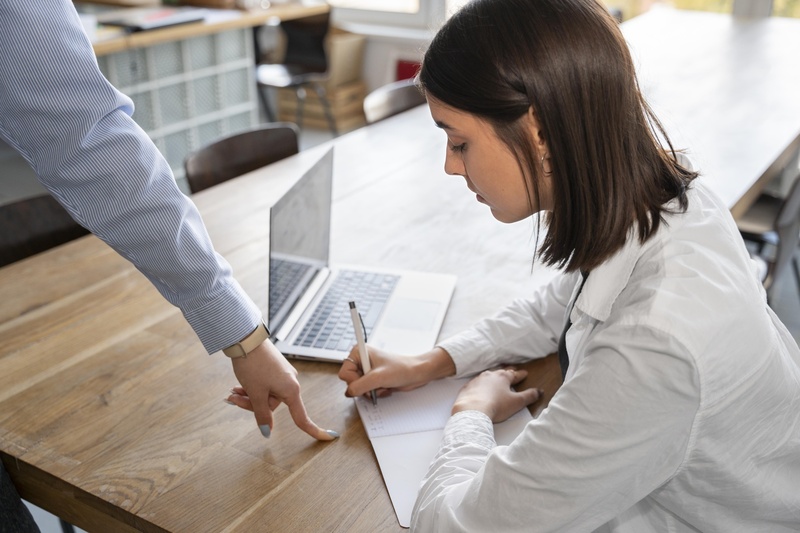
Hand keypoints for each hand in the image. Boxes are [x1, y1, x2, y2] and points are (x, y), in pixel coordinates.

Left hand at [225, 341, 337, 440]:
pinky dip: (252, 387)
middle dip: (254, 404)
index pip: (302, 417)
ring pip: (266, 395)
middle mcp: (290, 382)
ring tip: (233, 391)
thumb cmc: (253, 364)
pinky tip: (238, 385)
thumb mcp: (255, 393)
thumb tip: (267, 432)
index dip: (314, 430)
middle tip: (234, 398)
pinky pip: (264, 385)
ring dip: (249, 395)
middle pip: (273, 405)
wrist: (246, 339)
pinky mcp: (275, 368)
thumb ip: (261, 415)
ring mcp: (283, 375)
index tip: (329, 438)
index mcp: (290, 390)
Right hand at [338, 346, 455, 399]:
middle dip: (364, 387)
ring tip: (383, 385)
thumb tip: (348, 392)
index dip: (354, 381)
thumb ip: (360, 386)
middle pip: (350, 382)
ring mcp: (367, 370)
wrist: (416, 374)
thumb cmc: (401, 369)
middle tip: (376, 384)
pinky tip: (385, 387)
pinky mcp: (373, 379)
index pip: (344, 373)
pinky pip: (366, 391)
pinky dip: (375, 392)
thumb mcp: (378, 378)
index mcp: (359, 352)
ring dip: (371, 391)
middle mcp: (361, 360)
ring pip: (358, 389)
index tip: (367, 381)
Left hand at [452, 367, 542, 422]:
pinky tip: (480, 388)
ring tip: (496, 378)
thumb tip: (539, 391)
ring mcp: (477, 380)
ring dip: (493, 377)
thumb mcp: (517, 402)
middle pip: (501, 372)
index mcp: (503, 377)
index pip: (515, 374)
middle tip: (512, 371)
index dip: (521, 375)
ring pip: (487, 376)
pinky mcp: (467, 388)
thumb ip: (529, 396)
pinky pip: (476, 384)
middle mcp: (490, 375)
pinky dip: (480, 385)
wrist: (472, 410)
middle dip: (507, 372)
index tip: (525, 373)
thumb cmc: (496, 406)